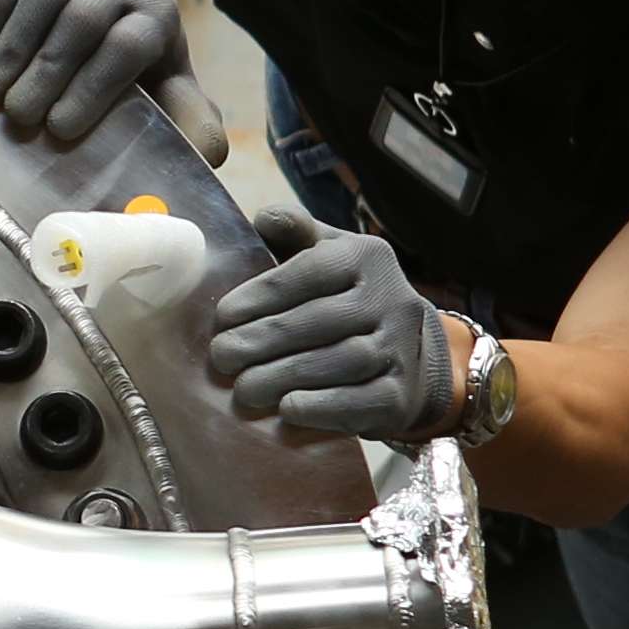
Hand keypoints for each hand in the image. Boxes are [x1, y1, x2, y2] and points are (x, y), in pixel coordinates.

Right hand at [0, 0, 183, 143]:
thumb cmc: (123, 40)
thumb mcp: (160, 73)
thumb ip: (183, 112)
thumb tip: (211, 157)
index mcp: (156, 14)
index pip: (128, 46)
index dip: (94, 88)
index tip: (60, 129)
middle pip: (82, 22)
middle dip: (47, 74)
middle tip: (19, 118)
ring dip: (14, 50)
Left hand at [203, 228, 455, 442]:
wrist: (405, 357)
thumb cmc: (344, 300)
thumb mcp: (327, 256)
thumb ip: (296, 233)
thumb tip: (263, 219)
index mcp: (367, 257)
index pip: (312, 271)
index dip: (263, 294)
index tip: (223, 317)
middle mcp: (393, 298)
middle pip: (323, 319)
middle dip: (266, 339)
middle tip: (223, 356)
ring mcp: (402, 348)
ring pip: (344, 360)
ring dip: (287, 375)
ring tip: (244, 388)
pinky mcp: (401, 395)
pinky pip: (363, 401)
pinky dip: (322, 407)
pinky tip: (287, 409)